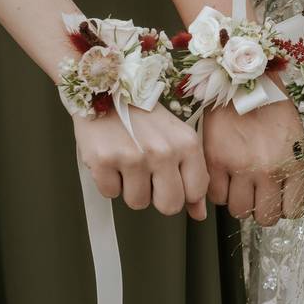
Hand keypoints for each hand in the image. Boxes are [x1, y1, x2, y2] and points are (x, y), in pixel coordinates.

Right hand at [74, 104, 208, 219]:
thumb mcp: (178, 139)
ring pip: (137, 202)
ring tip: (129, 162)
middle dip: (158, 198)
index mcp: (187, 144)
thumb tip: (200, 214)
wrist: (107, 89)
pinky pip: (110, 193)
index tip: (173, 182)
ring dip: (131, 188)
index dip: (183, 194)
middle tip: (149, 177)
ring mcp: (133, 157)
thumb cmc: (146, 117)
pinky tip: (112, 159)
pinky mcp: (103, 161)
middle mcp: (163, 151)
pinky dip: (109, 181)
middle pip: (169, 206)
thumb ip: (193, 176)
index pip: (195, 193)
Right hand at [202, 93, 303, 225]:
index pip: (293, 210)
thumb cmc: (274, 110)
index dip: (285, 207)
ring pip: (239, 211)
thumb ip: (294, 172)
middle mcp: (270, 170)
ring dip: (240, 202)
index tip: (279, 200)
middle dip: (262, 209)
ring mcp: (241, 167)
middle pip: (265, 217)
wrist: (247, 82)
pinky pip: (216, 196)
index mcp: (295, 164)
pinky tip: (225, 179)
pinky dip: (220, 192)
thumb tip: (292, 200)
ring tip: (241, 186)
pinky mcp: (216, 160)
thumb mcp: (296, 141)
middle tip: (258, 196)